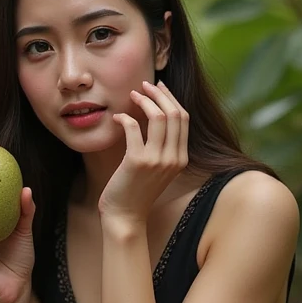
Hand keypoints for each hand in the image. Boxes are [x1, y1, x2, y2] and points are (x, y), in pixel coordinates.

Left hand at [97, 80, 188, 223]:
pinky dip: (125, 117)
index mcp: (181, 158)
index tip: (158, 88)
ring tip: (132, 94)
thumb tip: (152, 113)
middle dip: (159, 94)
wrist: (125, 217)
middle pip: (175, 113)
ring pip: (159, 117)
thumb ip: (160, 145)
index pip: (184, 118)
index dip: (171, 98)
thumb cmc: (136, 191)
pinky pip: (134, 128)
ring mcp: (157, 160)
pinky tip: (117, 117)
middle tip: (143, 85)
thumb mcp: (156, 167)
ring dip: (144, 100)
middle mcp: (174, 158)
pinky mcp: (137, 161)